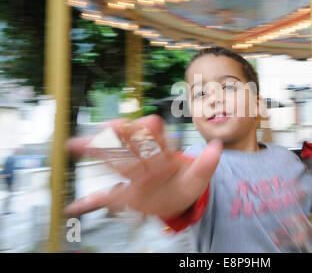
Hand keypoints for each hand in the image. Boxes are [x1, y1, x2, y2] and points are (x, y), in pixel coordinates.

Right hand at [64, 115, 222, 218]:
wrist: (178, 198)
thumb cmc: (186, 184)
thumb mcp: (199, 178)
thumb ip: (207, 165)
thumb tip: (217, 146)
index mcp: (161, 155)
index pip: (152, 134)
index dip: (150, 129)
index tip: (149, 124)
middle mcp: (143, 160)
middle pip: (128, 143)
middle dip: (117, 133)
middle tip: (106, 126)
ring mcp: (131, 177)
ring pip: (113, 160)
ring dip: (96, 151)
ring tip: (74, 144)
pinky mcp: (125, 195)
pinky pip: (106, 197)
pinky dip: (91, 202)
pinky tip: (74, 207)